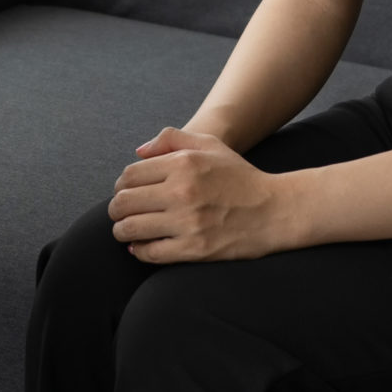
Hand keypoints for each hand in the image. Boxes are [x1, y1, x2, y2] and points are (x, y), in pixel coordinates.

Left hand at [107, 127, 304, 263]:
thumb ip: (172, 139)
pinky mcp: (194, 249)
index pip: (129, 175)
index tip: (125, 192)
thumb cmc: (240, 177)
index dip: (121, 185)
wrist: (275, 211)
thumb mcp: (211, 145)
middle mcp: (182, 192)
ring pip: (131, 229)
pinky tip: (141, 247)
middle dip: (116, 209)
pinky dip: (139, 251)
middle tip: (120, 213)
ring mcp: (187, 222)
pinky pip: (150, 253)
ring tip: (126, 230)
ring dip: (122, 231)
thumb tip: (138, 152)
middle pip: (123, 202)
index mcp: (183, 164)